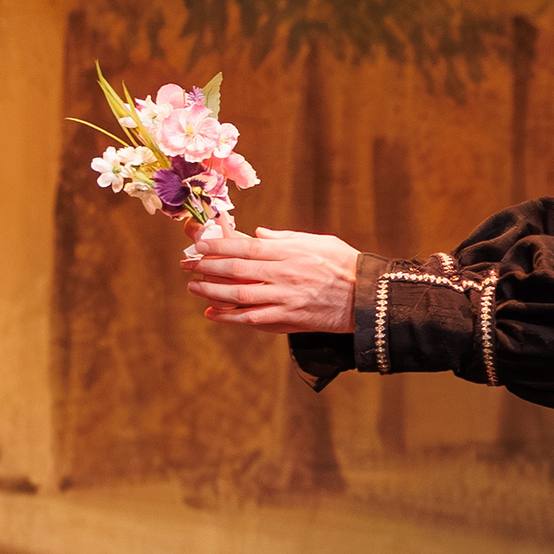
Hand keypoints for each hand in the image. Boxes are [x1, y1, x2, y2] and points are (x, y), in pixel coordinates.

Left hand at [182, 227, 359, 332]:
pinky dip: (230, 317)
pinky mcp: (289, 319)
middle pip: (236, 270)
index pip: (245, 247)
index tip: (199, 245)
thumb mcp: (318, 241)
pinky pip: (253, 318)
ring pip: (239, 294)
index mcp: (289, 252)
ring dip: (212, 291)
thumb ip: (286, 238)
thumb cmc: (345, 265)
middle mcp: (283, 274)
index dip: (218, 246)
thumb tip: (260, 234)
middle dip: (207, 267)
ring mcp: (284, 298)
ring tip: (193, 288)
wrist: (367, 298)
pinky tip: (213, 314)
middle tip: (187, 265)